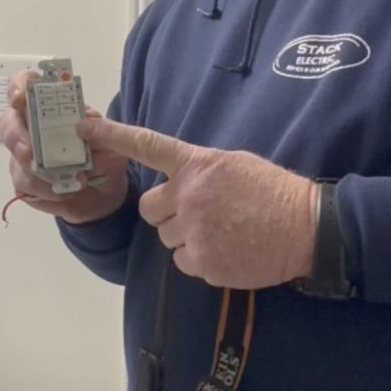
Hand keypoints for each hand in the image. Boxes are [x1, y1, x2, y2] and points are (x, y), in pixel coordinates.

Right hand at [0, 71, 129, 224]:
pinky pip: (24, 186)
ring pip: (16, 160)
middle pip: (9, 123)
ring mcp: (24, 156)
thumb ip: (102, 131)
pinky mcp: (24, 183)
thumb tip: (83, 125)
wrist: (104, 193)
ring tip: (70, 183)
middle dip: (17, 138)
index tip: (19, 98)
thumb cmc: (105, 157)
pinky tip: (64, 192)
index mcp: (52, 108)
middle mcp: (32, 128)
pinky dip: (45, 192)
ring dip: (39, 174)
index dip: (18, 87)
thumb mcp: (113, 142)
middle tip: (31, 155)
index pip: (26, 85)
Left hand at [77, 118, 316, 288]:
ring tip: (221, 232)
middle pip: (149, 209)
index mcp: (197, 165)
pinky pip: (184, 263)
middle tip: (196, 214)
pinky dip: (201, 260)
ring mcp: (194, 230)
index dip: (113, 136)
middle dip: (165, 213)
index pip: (147, 145)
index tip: (83, 127)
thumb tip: (181, 182)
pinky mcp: (203, 262)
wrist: (307, 227)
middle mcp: (188, 196)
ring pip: (166, 239)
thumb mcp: (234, 164)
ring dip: (185, 237)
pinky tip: (228, 250)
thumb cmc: (273, 191)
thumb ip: (200, 171)